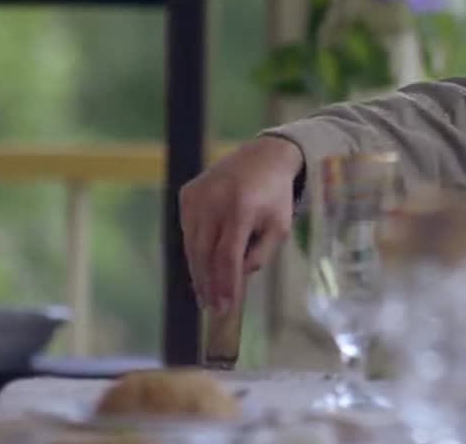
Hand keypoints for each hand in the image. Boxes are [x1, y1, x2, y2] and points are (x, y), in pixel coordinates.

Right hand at [180, 136, 304, 313]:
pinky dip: (195, 250)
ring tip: (206, 294)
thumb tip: (237, 277)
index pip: (227, 256)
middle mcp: (214, 202)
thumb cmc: (275, 196)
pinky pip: (188, 231)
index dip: (225, 285)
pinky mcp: (187, 194)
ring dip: (198, 271)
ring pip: (192, 245)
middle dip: (208, 285)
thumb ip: (261, 254)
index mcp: (241, 209)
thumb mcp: (279, 227)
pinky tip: (203, 265)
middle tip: (212, 308)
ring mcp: (196, 197)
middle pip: (204, 254)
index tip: (225, 308)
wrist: (262, 157)